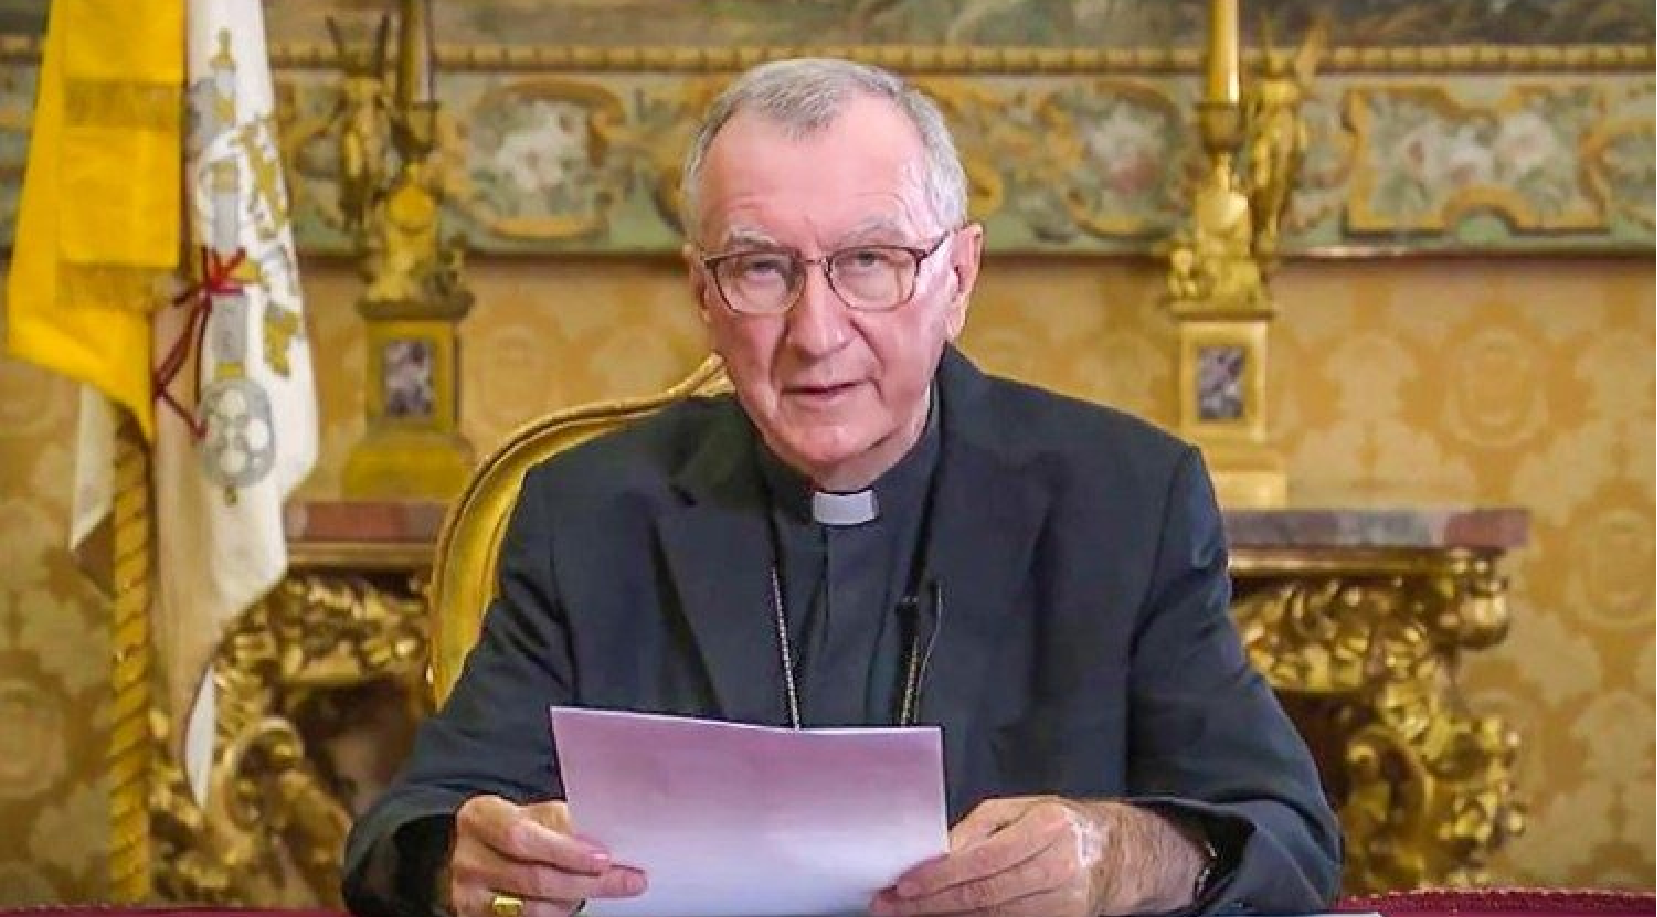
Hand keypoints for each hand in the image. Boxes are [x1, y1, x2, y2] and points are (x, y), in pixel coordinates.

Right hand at [445, 795, 646, 916]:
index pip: (522, 837)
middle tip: (626, 879)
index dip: (565, 851)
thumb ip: (561, 824)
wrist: (471, 854)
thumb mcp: (529, 813)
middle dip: (586, 881)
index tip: (604, 858)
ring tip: (608, 888)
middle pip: (533, 878)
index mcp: (481, 818)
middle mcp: (470, 859)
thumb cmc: (509, 827)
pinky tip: (579, 902)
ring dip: (576, 900)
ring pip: (532, 908)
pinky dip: (558, 914)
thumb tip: (606, 840)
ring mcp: (470, 894)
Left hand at [869, 796, 1205, 916]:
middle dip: (931, 903)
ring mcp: (1063, 902)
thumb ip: (976, 829)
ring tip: (909, 913)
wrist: (1112, 853)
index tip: (905, 884)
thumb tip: (937, 853)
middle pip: (983, 895)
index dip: (939, 876)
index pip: (982, 859)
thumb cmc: (1059, 824)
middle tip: (892, 906)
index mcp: (1048, 827)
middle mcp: (1059, 867)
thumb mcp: (1017, 809)